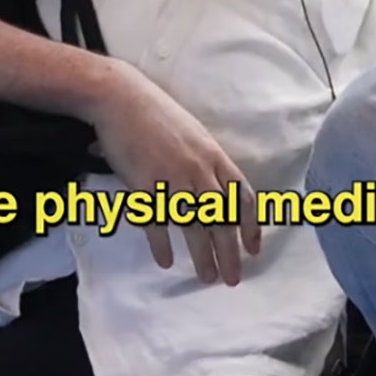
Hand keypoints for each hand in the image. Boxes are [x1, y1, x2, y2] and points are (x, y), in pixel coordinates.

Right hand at [89, 58, 260, 285]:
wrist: (121, 97)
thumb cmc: (157, 114)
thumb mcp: (194, 134)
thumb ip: (208, 162)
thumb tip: (219, 191)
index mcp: (213, 156)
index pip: (242, 197)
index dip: (251, 226)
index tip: (254, 249)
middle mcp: (197, 170)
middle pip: (221, 219)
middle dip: (231, 252)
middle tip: (233, 278)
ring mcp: (171, 178)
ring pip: (194, 226)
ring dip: (203, 256)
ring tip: (208, 277)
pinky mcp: (143, 185)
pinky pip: (157, 222)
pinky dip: (162, 245)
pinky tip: (166, 260)